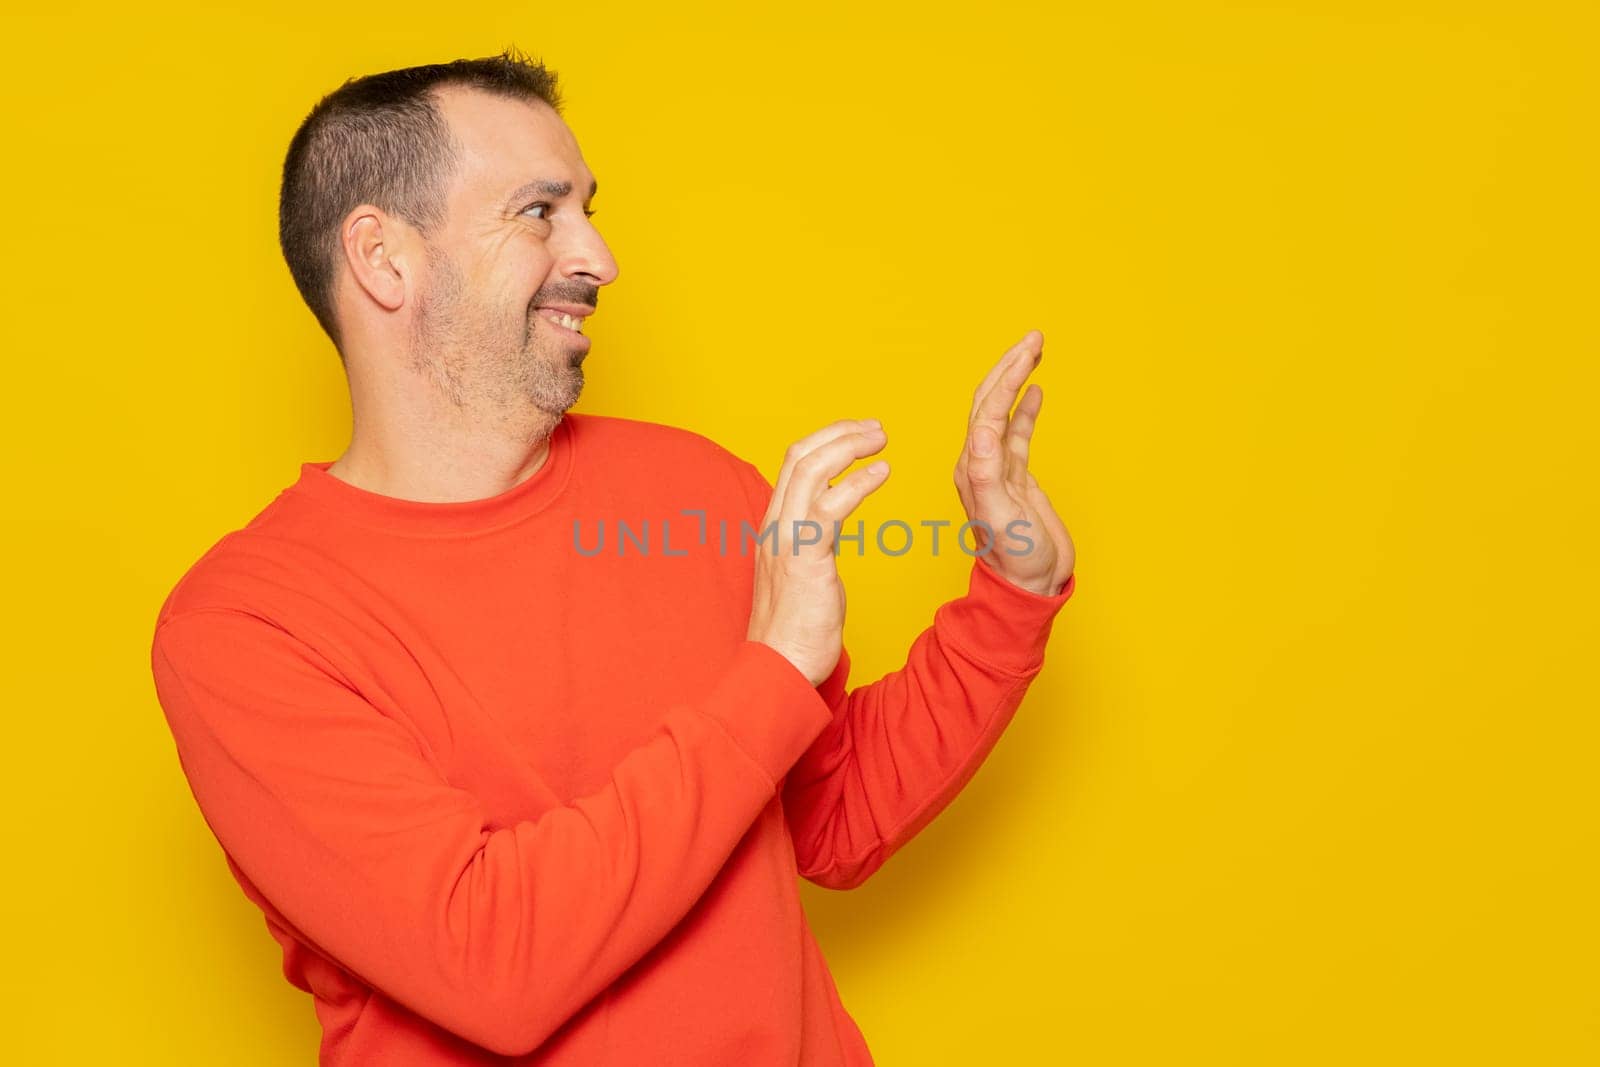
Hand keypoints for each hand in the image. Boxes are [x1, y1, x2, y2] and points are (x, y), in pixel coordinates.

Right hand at [747, 419, 890, 685]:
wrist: (780, 668)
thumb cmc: (795, 630)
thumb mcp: (801, 572)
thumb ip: (812, 542)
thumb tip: (829, 524)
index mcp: (773, 526)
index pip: (792, 465)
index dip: (826, 442)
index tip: (857, 436)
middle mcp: (775, 525)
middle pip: (800, 456)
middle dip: (840, 433)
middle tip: (875, 428)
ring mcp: (786, 539)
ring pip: (812, 470)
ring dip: (849, 446)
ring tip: (881, 439)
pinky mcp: (805, 557)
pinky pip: (831, 506)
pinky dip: (858, 482)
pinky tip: (882, 474)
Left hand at [952, 330, 1074, 595]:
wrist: (1027, 586)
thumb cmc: (1015, 559)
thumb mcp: (1000, 517)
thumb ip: (989, 474)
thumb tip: (983, 431)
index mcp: (973, 466)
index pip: (987, 408)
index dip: (1007, 375)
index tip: (1029, 348)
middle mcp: (980, 462)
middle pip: (991, 400)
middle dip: (1011, 365)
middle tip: (1034, 336)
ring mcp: (998, 468)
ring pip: (1004, 411)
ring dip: (1018, 379)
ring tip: (1035, 350)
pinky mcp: (1014, 478)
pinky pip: (1017, 433)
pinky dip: (1026, 408)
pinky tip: (1036, 390)